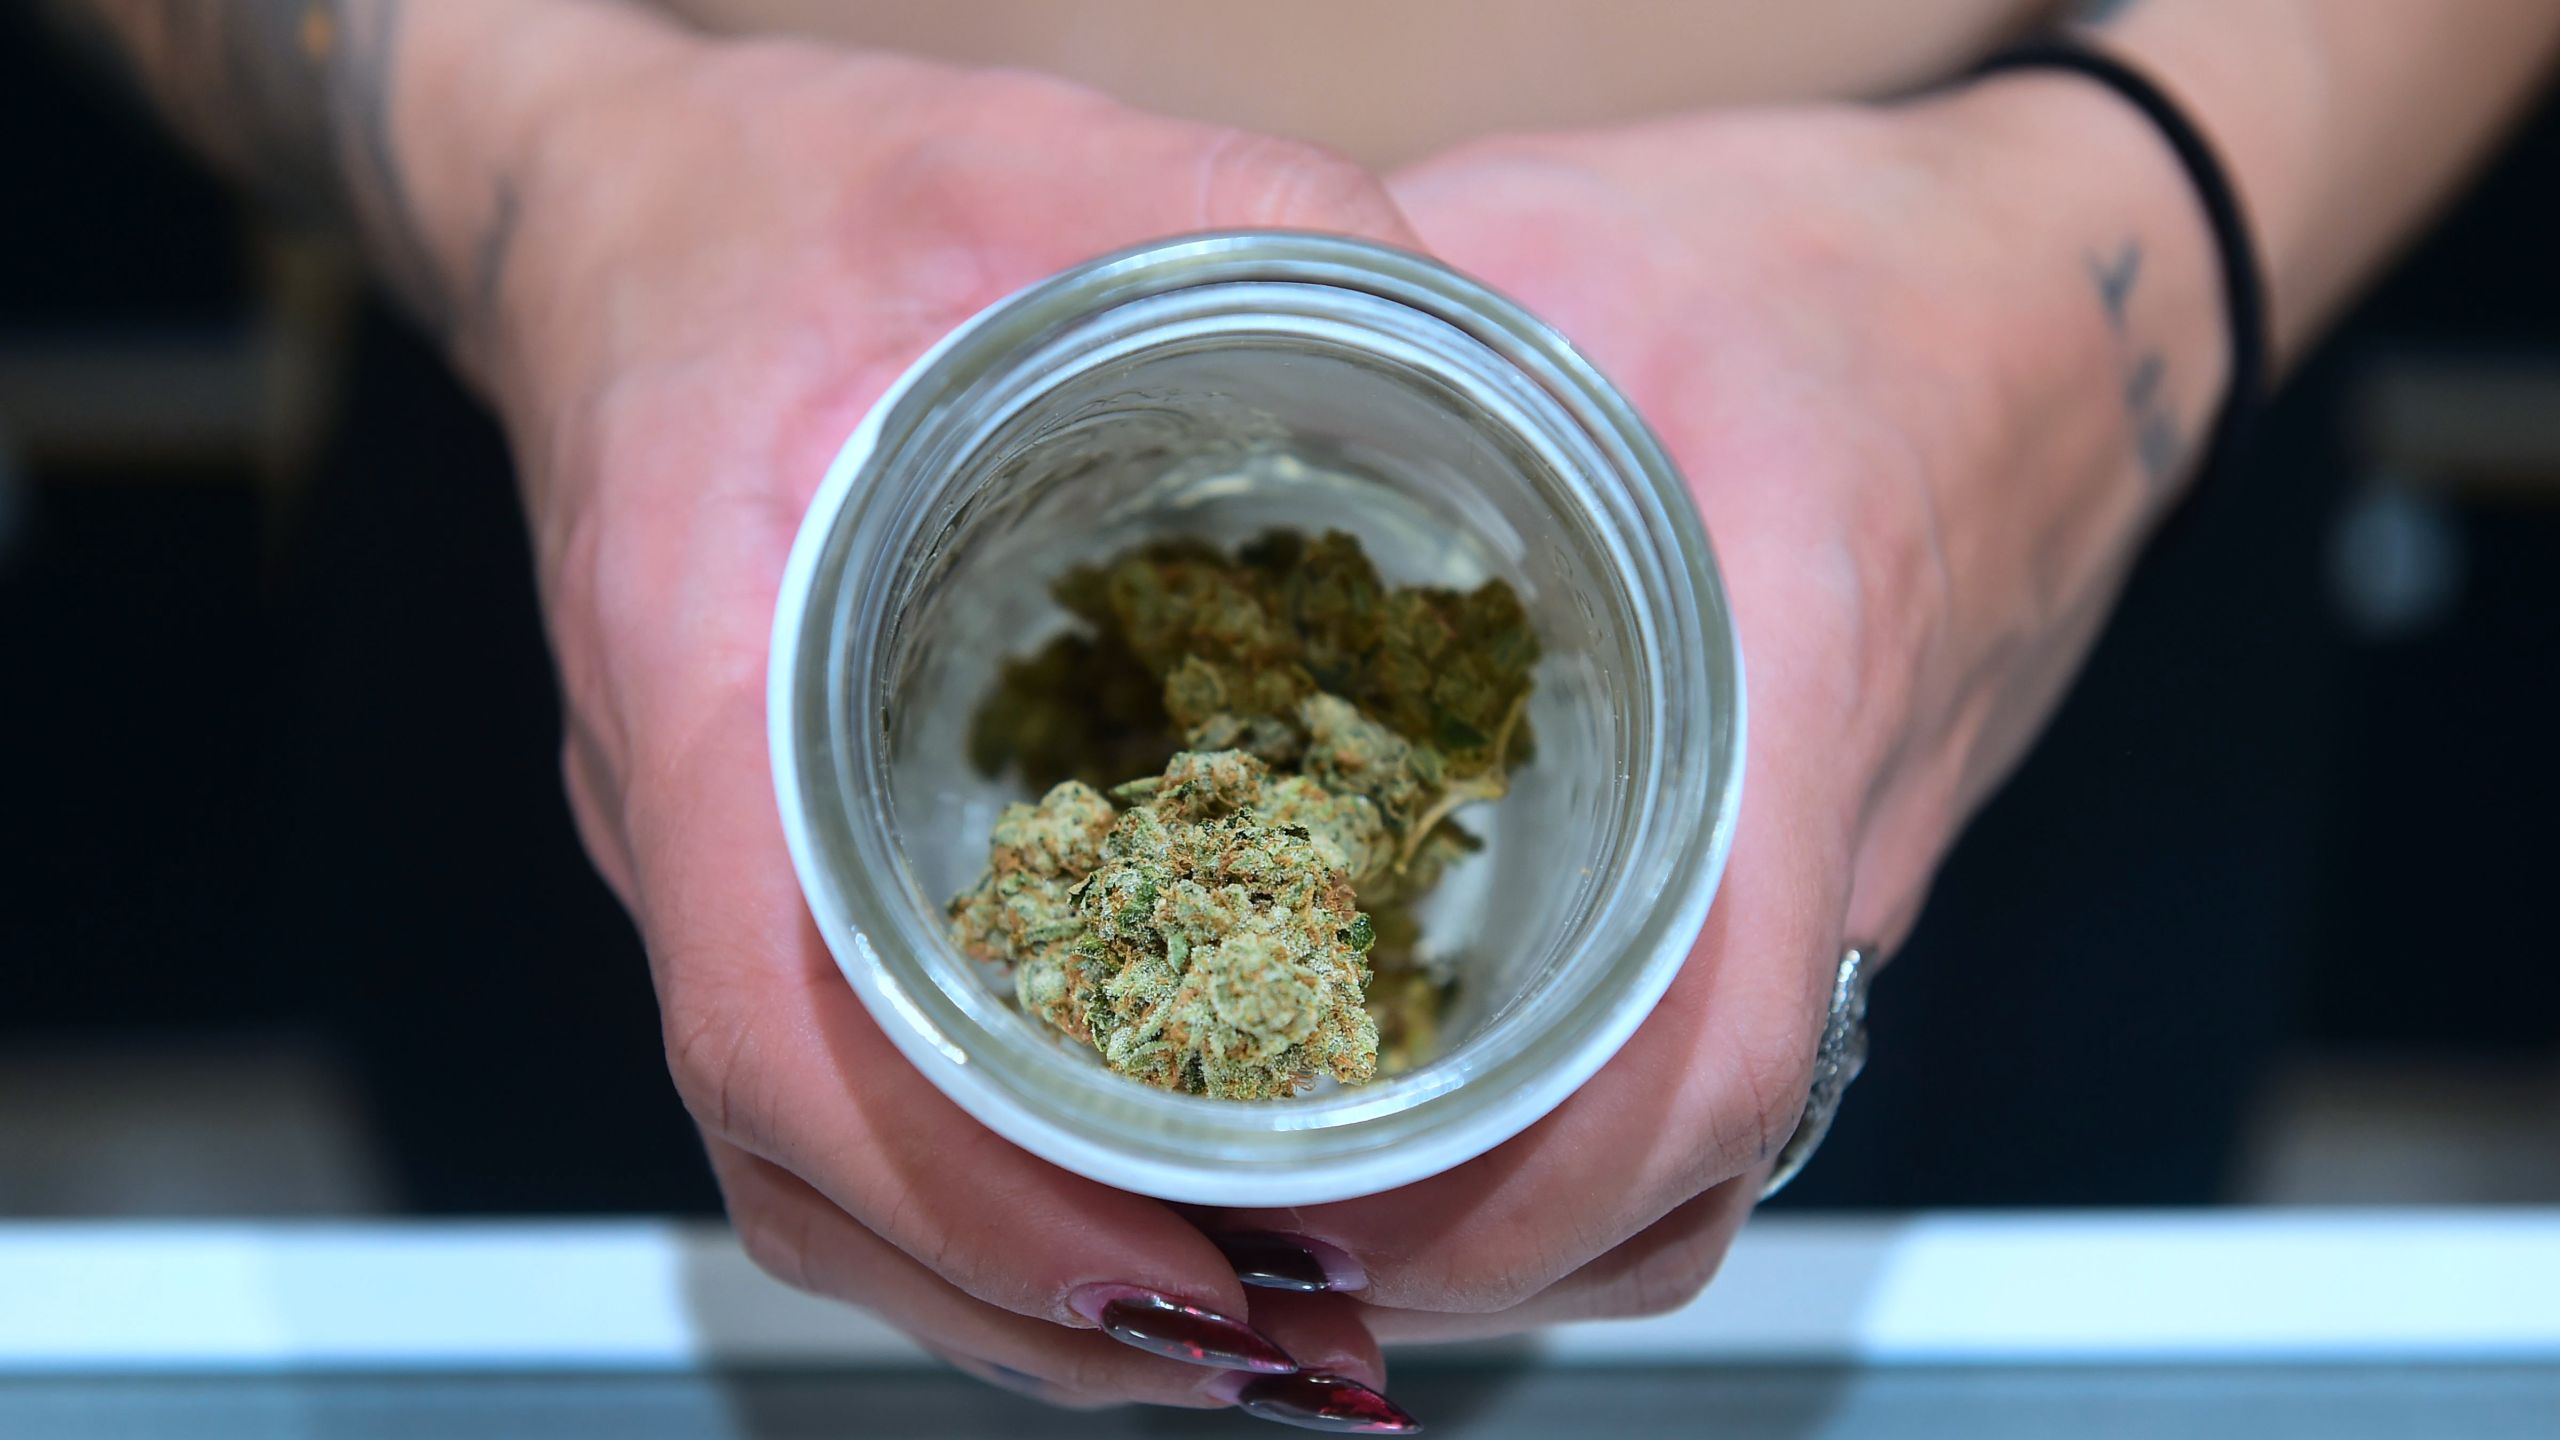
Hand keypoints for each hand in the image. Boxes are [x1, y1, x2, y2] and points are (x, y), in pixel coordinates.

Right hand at [457, 6, 1427, 1414]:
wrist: (624, 221)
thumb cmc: (797, 208)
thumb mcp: (1043, 172)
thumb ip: (1267, 240)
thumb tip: (1494, 351)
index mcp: (710, 653)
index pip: (778, 1014)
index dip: (964, 1185)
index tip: (1170, 1264)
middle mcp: (677, 804)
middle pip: (803, 1163)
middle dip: (1034, 1294)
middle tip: (1276, 1338)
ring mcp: (702, 863)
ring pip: (805, 1174)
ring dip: (1006, 1292)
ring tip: (1236, 1330)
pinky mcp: (754, 872)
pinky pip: (825, 1107)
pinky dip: (968, 1211)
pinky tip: (1128, 1222)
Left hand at [1199, 77, 2228, 1339]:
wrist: (2049, 301)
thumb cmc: (1834, 266)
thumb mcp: (1571, 242)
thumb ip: (1368, 330)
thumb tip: (1148, 369)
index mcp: (1781, 694)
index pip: (1696, 1062)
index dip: (1520, 1197)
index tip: (1337, 1221)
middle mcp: (1827, 843)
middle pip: (1686, 1172)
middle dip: (1471, 1257)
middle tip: (1259, 1236)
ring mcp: (1841, 886)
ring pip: (1708, 1161)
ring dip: (1525, 1232)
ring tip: (1324, 1213)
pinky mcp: (1821, 884)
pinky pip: (1715, 1077)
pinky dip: (1581, 1149)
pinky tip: (1436, 1105)